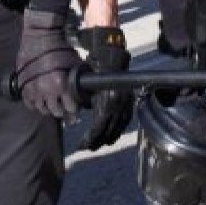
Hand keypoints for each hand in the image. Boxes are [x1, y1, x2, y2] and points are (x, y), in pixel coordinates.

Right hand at [14, 8, 81, 120]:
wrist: (39, 36)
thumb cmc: (59, 47)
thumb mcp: (75, 63)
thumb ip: (78, 79)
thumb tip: (85, 89)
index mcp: (61, 85)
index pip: (70, 108)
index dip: (75, 108)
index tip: (75, 107)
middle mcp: (46, 90)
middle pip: (56, 111)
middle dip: (63, 111)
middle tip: (65, 108)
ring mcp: (33, 90)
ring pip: (42, 109)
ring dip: (49, 108)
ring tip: (52, 104)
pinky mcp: (23, 86)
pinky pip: (29, 104)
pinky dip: (35, 104)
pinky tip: (40, 100)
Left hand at [75, 26, 131, 150]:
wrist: (112, 57)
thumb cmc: (93, 69)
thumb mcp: (85, 87)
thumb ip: (83, 104)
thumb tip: (75, 117)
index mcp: (106, 103)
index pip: (97, 128)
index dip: (88, 140)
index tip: (80, 146)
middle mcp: (118, 106)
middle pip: (108, 132)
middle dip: (97, 142)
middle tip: (87, 147)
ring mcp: (126, 105)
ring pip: (118, 129)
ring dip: (108, 138)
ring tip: (98, 144)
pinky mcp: (130, 103)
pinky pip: (125, 122)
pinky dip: (117, 130)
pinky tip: (112, 135)